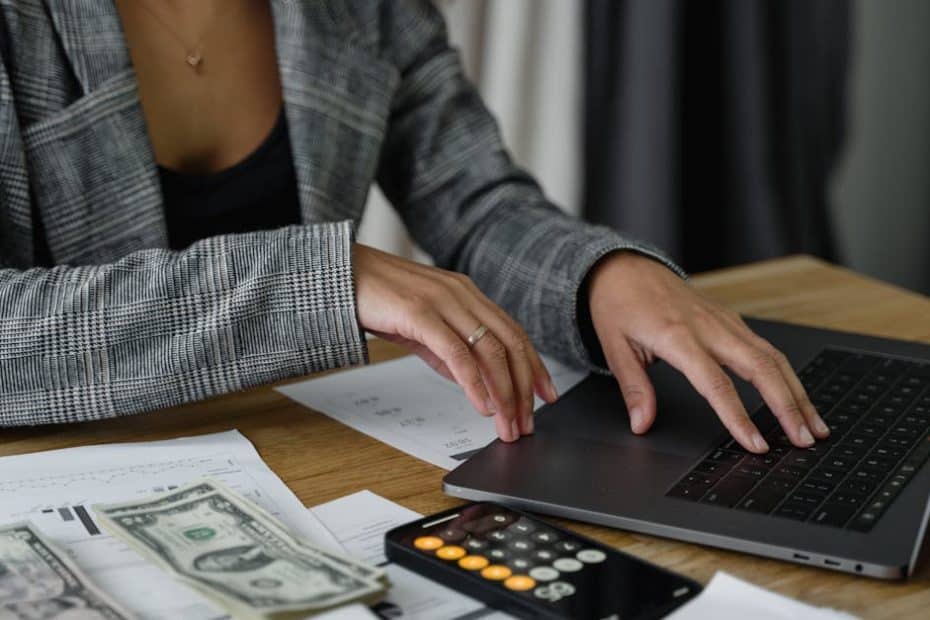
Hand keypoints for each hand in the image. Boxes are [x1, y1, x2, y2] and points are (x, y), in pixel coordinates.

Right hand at [353, 244, 556, 441]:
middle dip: (525, 387)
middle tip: (529, 421)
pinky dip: (475, 383)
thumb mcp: (422, 326)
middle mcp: (462, 294)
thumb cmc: (377, 297)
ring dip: (504, 392)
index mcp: (467, 294)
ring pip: (490, 350)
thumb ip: (447, 350)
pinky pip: (457, 353)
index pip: (513, 332)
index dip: (534, 366)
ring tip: (508, 423)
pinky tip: (482, 405)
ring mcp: (443, 302)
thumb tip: (471, 380)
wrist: (338, 275)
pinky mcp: (421, 313)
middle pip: (510, 343)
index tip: (546, 394)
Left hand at [587, 251, 829, 452]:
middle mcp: (708, 326)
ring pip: (772, 357)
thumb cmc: (618, 304)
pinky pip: (765, 348)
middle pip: (761, 368)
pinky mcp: (731, 319)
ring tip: (814, 426)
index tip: (755, 445)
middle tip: (804, 440)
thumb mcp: (614, 347)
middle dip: (787, 406)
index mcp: (677, 336)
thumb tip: (641, 424)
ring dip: (797, 392)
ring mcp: (724, 320)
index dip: (738, 417)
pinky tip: (796, 395)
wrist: (624, 266)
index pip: (716, 384)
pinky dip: (786, 374)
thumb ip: (633, 388)